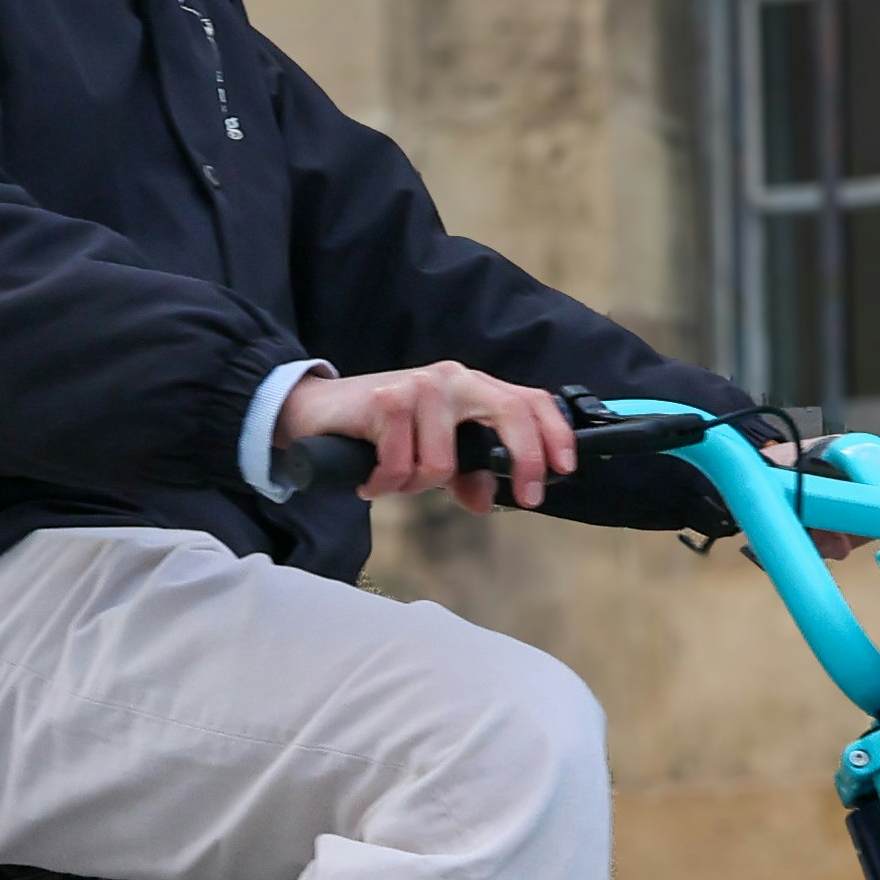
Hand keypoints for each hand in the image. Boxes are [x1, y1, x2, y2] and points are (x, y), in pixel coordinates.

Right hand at [277, 360, 580, 509]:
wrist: (315, 413)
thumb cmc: (378, 432)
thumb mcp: (430, 454)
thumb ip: (464, 474)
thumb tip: (490, 501)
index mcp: (470, 387)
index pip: (529, 399)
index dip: (555, 433)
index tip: (565, 471)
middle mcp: (451, 379)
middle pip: (510, 412)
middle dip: (524, 459)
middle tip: (526, 497)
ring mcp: (420, 386)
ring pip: (442, 464)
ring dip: (412, 485)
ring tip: (391, 476)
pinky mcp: (387, 400)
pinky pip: (401, 466)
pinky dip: (383, 482)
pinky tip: (369, 474)